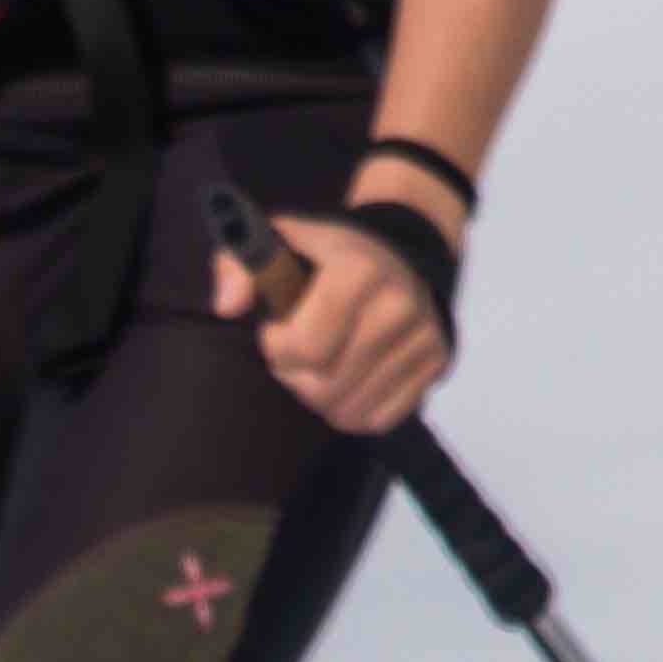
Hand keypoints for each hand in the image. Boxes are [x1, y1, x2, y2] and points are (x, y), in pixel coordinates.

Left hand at [213, 184, 458, 435]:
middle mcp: (400, 305)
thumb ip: (237, 265)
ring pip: (348, 411)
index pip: (305, 348)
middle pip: (323, 387)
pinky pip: (377, 419)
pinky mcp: (436, 365)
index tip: (276, 328)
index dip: (277, 347)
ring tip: (321, 364)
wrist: (400, 254)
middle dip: (295, 375)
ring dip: (321, 397)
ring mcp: (424, 338)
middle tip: (296, 351)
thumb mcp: (278, 242)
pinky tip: (347, 378)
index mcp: (360, 271)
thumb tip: (226, 306)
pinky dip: (352, 410)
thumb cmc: (325, 255)